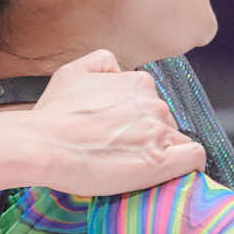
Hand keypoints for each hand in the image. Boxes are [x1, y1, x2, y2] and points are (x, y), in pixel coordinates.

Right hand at [31, 50, 203, 194]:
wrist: (41, 145)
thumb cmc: (51, 116)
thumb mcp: (71, 72)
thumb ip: (100, 62)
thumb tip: (115, 68)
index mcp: (138, 83)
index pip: (152, 104)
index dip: (137, 121)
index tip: (119, 134)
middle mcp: (153, 105)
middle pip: (165, 123)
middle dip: (147, 137)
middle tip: (118, 152)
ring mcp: (158, 133)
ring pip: (176, 141)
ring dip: (159, 152)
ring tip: (128, 165)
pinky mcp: (159, 162)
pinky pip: (193, 158)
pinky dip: (186, 164)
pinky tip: (167, 171)